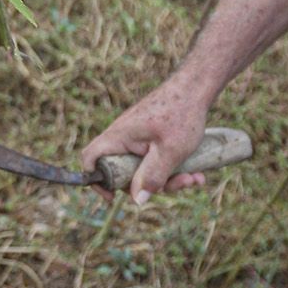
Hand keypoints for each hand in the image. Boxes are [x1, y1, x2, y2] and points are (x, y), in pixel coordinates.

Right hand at [80, 74, 211, 205]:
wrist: (196, 87)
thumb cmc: (182, 114)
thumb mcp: (169, 151)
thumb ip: (153, 176)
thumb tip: (137, 200)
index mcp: (120, 136)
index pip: (91, 158)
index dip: (96, 180)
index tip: (113, 196)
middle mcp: (124, 137)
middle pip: (124, 171)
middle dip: (149, 185)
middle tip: (174, 185)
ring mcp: (138, 137)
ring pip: (144, 169)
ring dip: (169, 179)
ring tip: (194, 178)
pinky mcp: (151, 138)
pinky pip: (156, 160)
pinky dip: (173, 169)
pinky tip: (196, 172)